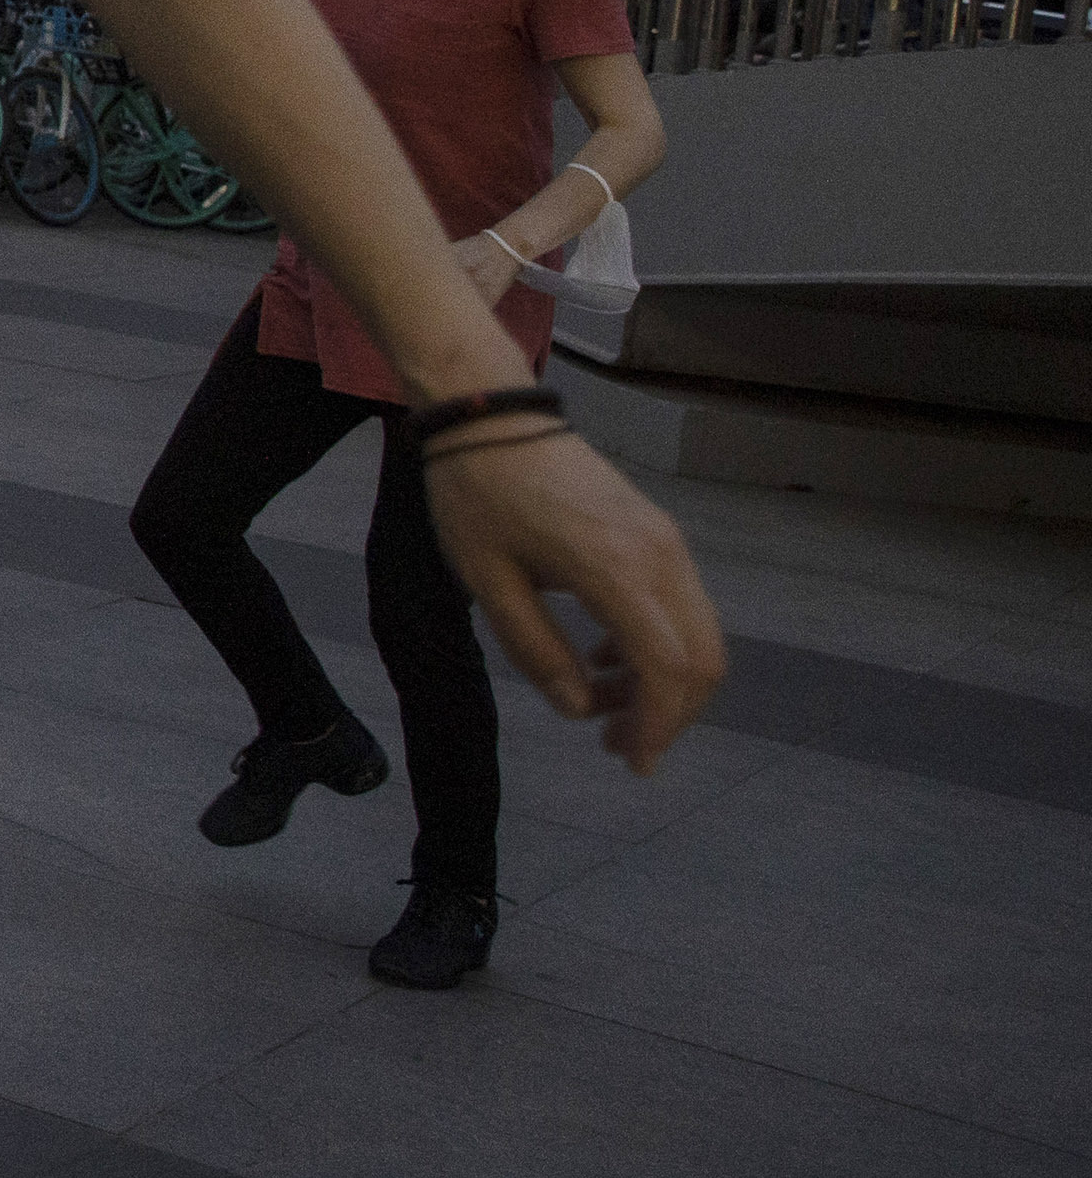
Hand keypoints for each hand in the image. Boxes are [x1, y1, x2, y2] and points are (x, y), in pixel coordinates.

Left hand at [420, 431, 726, 769]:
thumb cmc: (477, 493)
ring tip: (599, 707)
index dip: (658, 725)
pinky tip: (604, 658)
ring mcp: (664, 540)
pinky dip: (656, 645)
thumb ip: (536, 650)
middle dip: (667, 714)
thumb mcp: (488, 580)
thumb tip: (579, 710)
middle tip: (614, 746)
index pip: (667, 667)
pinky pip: (679, 606)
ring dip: (661, 682)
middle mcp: (658, 554)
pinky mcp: (657, 533)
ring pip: (696, 635)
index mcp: (614, 567)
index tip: (633, 762)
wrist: (490, 415)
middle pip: (700, 658)